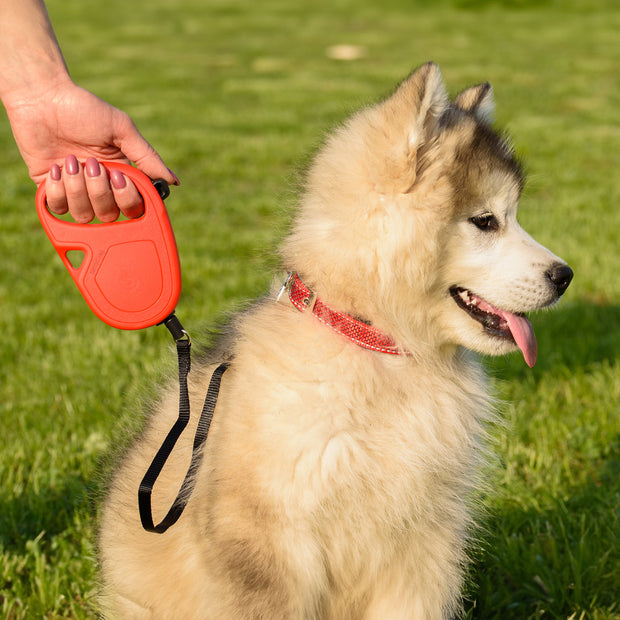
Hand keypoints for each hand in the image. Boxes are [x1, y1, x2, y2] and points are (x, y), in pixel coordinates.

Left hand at [6, 79, 178, 221]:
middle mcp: (101, 188)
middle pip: (110, 215)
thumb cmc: (83, 109)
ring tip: (69, 161)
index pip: (134, 207)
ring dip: (77, 189)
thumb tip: (173, 181)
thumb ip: (147, 158)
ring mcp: (76, 191)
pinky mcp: (51, 190)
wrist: (41, 98)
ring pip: (84, 215)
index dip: (127, 198)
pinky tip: (55, 166)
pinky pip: (59, 208)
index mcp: (122, 175)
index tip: (117, 175)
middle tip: (90, 163)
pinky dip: (57, 188)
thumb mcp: (122, 129)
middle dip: (99, 191)